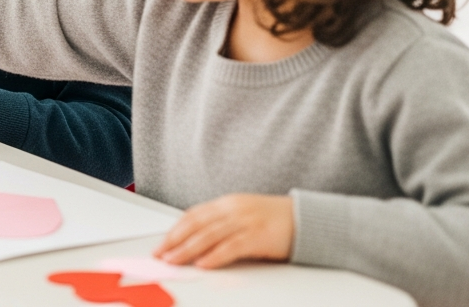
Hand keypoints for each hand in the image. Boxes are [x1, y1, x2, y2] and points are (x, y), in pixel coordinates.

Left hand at [153, 193, 293, 268]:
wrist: (308, 219)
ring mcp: (245, 221)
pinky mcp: (258, 237)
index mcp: (227, 203)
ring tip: (174, 260)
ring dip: (188, 249)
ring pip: (209, 235)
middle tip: (160, 254)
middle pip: (196, 224)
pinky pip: (231, 247)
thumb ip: (222, 224)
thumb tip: (196, 242)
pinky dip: (215, 256)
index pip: (193, 215)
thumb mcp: (243, 216)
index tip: (161, 243)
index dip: (175, 230)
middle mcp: (233, 209)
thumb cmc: (274, 220)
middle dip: (175, 240)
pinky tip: (203, 264)